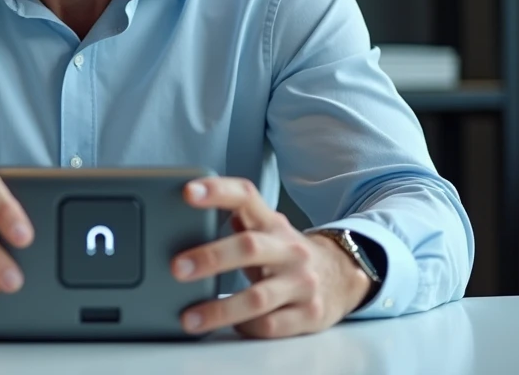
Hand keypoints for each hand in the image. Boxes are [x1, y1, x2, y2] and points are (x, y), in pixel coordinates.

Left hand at [170, 177, 372, 338]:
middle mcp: (288, 249)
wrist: (341, 276)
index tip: (188, 192)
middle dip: (211, 257)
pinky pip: (271, 324)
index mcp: (272, 223)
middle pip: (249, 247)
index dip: (217, 191)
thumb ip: (235, 222)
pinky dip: (246, 326)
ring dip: (220, 309)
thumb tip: (185, 217)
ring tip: (190, 317)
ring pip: (259, 297)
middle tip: (176, 267)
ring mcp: (301, 282)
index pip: (245, 196)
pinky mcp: (309, 314)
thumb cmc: (286, 254)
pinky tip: (230, 326)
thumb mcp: (265, 230)